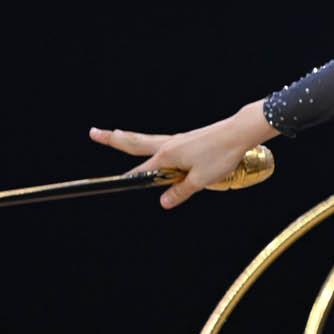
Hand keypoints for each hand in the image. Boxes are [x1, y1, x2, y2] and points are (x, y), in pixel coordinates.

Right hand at [89, 102, 272, 208]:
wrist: (239, 131)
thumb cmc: (222, 154)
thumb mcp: (201, 179)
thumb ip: (181, 191)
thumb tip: (162, 202)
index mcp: (167, 155)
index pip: (141, 171)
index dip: (127, 179)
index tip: (111, 182)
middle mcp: (168, 144)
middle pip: (135, 142)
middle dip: (113, 139)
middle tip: (94, 132)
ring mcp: (177, 140)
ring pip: (147, 139)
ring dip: (130, 138)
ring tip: (116, 134)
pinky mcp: (187, 139)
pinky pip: (164, 143)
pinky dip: (153, 144)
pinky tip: (156, 148)